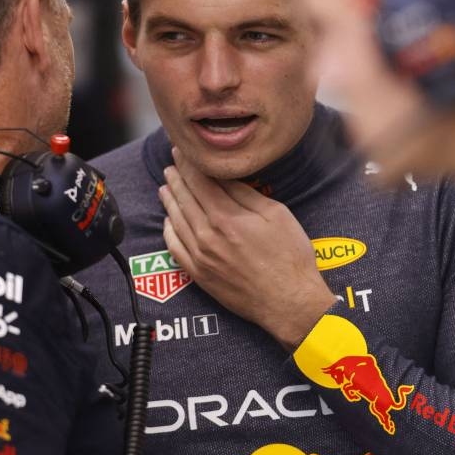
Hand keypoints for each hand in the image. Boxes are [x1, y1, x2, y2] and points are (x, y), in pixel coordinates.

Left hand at [159, 147, 336, 349]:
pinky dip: (169, 231)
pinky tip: (168, 222)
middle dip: (176, 179)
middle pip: (184, 199)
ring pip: (176, 222)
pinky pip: (175, 249)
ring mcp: (201, 258)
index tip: (181, 152)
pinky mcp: (199, 276)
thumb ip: (245, 194)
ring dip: (169, 201)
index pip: (199, 182)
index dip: (188, 165)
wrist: (288, 303)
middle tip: (170, 164)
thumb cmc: (289, 257)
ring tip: (165, 187)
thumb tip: (223, 176)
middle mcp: (208, 236)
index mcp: (227, 218)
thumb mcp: (275, 215)